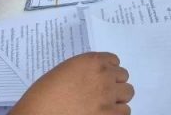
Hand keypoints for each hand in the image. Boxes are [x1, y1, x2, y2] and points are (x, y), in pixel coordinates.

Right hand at [14, 52, 133, 114]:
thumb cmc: (43, 96)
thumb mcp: (65, 72)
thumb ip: (84, 71)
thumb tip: (95, 78)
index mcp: (91, 61)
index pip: (114, 61)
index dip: (108, 72)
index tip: (101, 80)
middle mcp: (104, 75)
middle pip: (123, 77)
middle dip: (114, 85)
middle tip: (101, 95)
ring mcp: (108, 96)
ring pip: (127, 93)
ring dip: (117, 99)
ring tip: (103, 107)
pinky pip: (125, 111)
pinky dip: (116, 114)